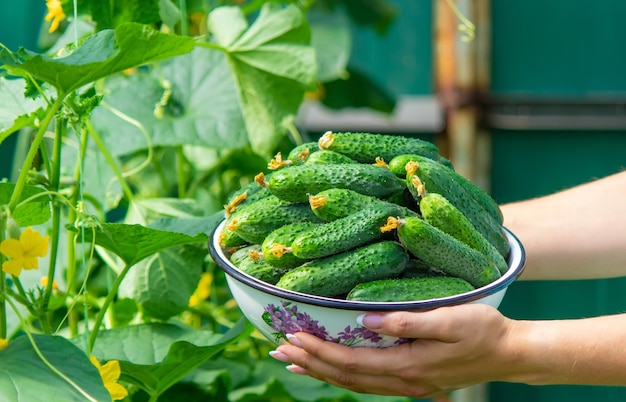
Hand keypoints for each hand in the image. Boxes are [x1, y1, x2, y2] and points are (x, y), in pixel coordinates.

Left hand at [270, 303, 516, 398]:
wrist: (509, 354)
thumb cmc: (483, 330)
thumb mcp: (448, 319)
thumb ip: (406, 321)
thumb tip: (365, 319)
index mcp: (407, 366)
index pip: (351, 362)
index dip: (319, 351)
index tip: (292, 336)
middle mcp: (402, 382)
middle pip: (345, 377)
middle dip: (309, 363)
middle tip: (278, 349)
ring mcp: (407, 386)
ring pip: (353, 384)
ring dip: (320, 372)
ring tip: (292, 361)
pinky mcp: (411, 381)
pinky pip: (367, 382)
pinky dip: (341, 376)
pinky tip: (329, 369)